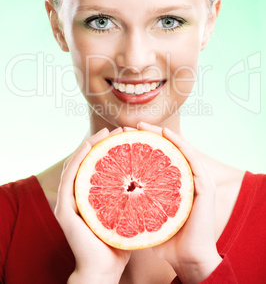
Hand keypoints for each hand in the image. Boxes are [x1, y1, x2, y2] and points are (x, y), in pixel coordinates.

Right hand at [55, 127, 130, 283]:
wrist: (103, 271)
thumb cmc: (118, 244)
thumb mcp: (127, 215)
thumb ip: (132, 198)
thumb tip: (151, 180)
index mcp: (91, 197)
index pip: (98, 166)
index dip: (109, 148)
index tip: (125, 135)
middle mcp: (78, 196)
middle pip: (87, 161)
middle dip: (101, 142)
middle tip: (118, 129)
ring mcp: (69, 201)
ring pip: (77, 164)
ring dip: (89, 146)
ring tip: (105, 132)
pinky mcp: (65, 208)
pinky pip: (70, 178)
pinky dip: (79, 160)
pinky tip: (90, 147)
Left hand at [137, 122, 221, 283]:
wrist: (189, 261)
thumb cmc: (169, 242)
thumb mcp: (148, 219)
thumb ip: (136, 207)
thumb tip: (113, 197)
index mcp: (176, 186)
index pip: (161, 160)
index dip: (146, 146)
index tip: (126, 138)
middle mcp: (188, 180)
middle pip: (170, 150)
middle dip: (152, 136)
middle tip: (134, 127)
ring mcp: (198, 182)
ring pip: (181, 149)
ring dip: (163, 135)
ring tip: (145, 126)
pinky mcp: (205, 187)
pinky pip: (192, 159)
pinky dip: (180, 144)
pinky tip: (166, 135)